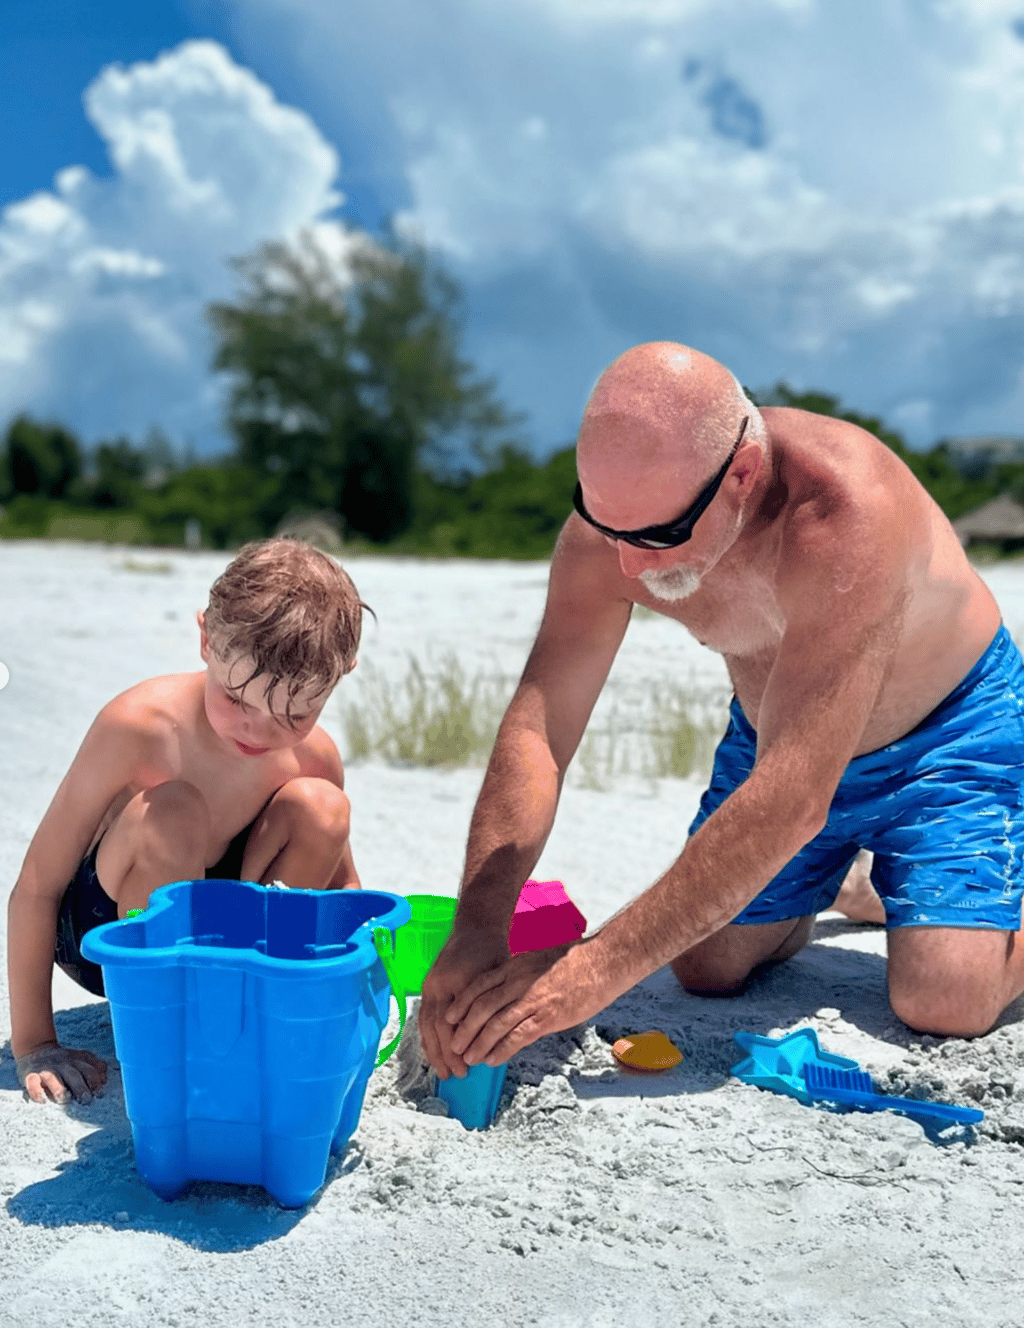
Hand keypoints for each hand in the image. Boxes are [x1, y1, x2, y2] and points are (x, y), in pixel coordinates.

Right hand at [16, 1042, 106, 1104]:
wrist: (36, 1050)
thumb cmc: (64, 1063)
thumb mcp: (80, 1060)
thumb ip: (94, 1067)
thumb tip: (104, 1080)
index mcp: (77, 1059)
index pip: (90, 1069)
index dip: (96, 1081)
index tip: (100, 1093)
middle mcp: (63, 1063)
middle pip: (74, 1074)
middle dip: (81, 1088)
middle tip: (86, 1100)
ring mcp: (47, 1069)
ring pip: (54, 1078)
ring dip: (60, 1089)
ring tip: (65, 1100)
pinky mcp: (30, 1074)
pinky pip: (32, 1082)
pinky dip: (36, 1092)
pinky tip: (42, 1101)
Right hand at [418, 922, 510, 1079]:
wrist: (476, 927)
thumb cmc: (493, 952)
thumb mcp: (498, 976)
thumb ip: (491, 1005)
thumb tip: (492, 1041)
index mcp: (457, 980)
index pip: (453, 1022)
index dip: (459, 1047)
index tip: (470, 1065)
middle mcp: (438, 984)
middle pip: (438, 1027)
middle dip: (446, 1054)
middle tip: (458, 1075)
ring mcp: (430, 985)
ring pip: (426, 1025)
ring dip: (434, 1051)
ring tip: (443, 1072)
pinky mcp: (427, 987)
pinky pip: (423, 1018)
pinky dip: (427, 1038)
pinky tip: (433, 1053)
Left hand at [445, 940, 608, 1067]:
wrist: (602, 961)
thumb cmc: (574, 961)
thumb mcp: (539, 961)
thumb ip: (521, 975)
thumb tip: (509, 991)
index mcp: (516, 967)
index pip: (479, 987)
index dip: (461, 1004)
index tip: (449, 1017)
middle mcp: (519, 982)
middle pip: (481, 1008)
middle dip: (464, 1029)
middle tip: (454, 1044)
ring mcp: (533, 1000)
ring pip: (495, 1025)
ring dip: (479, 1044)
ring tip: (468, 1058)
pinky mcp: (548, 1017)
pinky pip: (518, 1036)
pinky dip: (501, 1050)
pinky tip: (492, 1060)